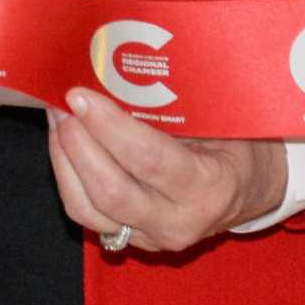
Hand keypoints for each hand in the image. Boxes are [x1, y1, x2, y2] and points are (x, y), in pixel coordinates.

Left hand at [47, 88, 286, 251]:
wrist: (247, 190)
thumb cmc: (234, 142)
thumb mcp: (217, 117)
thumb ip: (173, 103)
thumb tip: (114, 65)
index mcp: (209, 187)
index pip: (149, 161)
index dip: (108, 128)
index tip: (80, 95)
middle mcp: (179, 221)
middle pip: (111, 190)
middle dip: (77, 143)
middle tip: (61, 103)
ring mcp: (152, 237)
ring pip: (88, 208)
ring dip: (63, 158)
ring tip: (57, 117)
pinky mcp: (129, 238)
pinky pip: (85, 213)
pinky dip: (66, 175)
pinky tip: (62, 142)